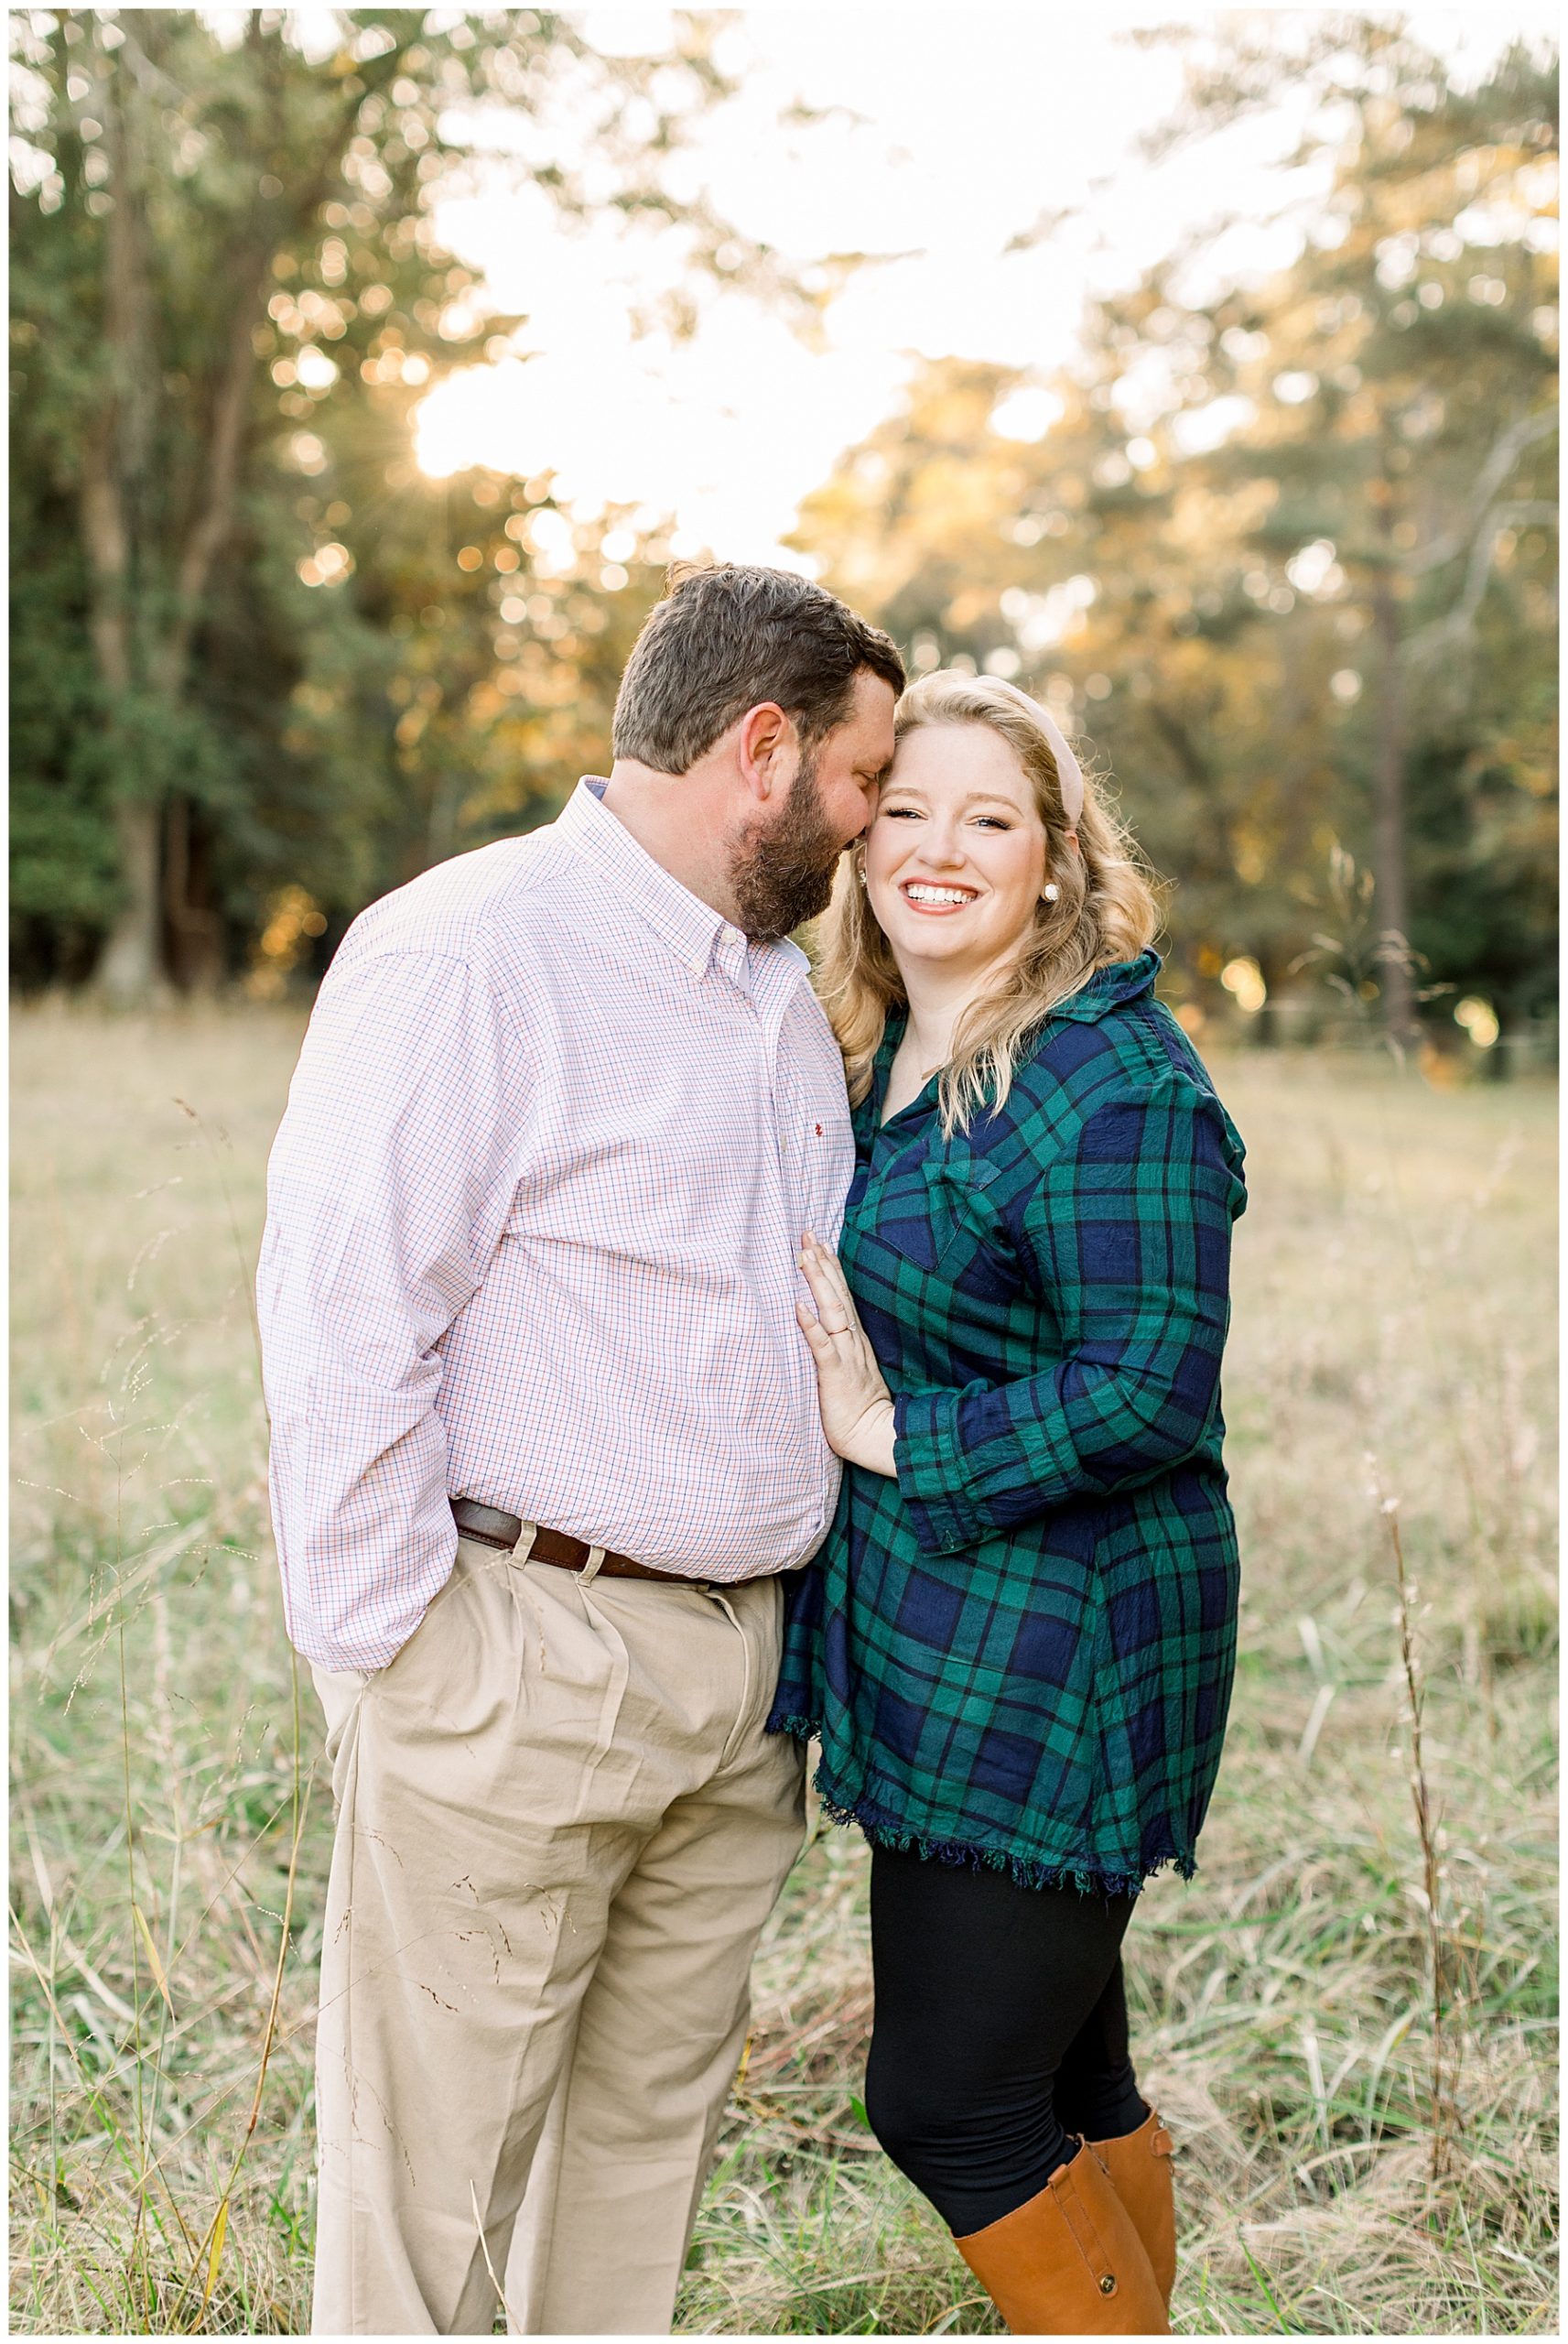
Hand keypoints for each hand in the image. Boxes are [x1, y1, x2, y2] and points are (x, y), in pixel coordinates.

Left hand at [795, 1232, 897, 1475]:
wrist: (878, 1439)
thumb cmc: (863, 1411)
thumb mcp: (854, 1374)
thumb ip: (844, 1351)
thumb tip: (830, 1332)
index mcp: (857, 1341)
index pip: (843, 1297)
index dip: (832, 1270)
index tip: (820, 1244)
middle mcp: (853, 1342)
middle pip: (837, 1295)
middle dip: (822, 1263)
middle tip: (808, 1234)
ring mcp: (846, 1356)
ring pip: (831, 1311)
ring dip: (817, 1283)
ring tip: (804, 1256)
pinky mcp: (835, 1375)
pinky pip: (823, 1347)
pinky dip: (811, 1325)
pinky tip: (799, 1307)